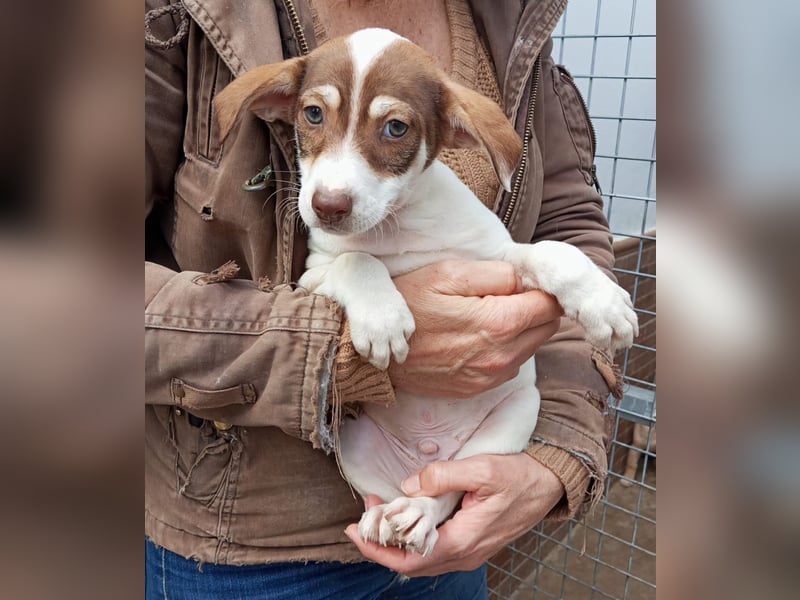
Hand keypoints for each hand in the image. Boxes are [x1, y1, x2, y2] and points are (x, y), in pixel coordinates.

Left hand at [344, 453, 564, 576]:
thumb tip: (409, 486)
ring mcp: (467, 552)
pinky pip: (433, 550)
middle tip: (366, 513)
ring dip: (396, 540)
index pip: (409, 559)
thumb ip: (443, 476)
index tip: (356, 529)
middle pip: (410, 564)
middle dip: (381, 543)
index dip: (377, 548)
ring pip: (421, 559)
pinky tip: (405, 515)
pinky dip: (412, 538)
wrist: (548, 484)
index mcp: (463, 542)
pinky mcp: (470, 543)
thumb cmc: (520, 477)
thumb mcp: (482, 469)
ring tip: (380, 511)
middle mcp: (463, 554)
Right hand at [390, 260, 561, 396]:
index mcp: (499, 323)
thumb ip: (497, 273)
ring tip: (488, 314)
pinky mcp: (479, 388)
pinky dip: (504, 348)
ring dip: (521, 329)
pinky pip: (510, 365)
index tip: (527, 280)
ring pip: (531, 346)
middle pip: (547, 327)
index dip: (542, 287)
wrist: (375, 351)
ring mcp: (491, 376)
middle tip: (507, 294)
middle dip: (536, 308)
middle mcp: (502, 356)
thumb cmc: (408, 305)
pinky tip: (477, 336)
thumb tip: (526, 279)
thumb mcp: (448, 273)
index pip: (551, 304)